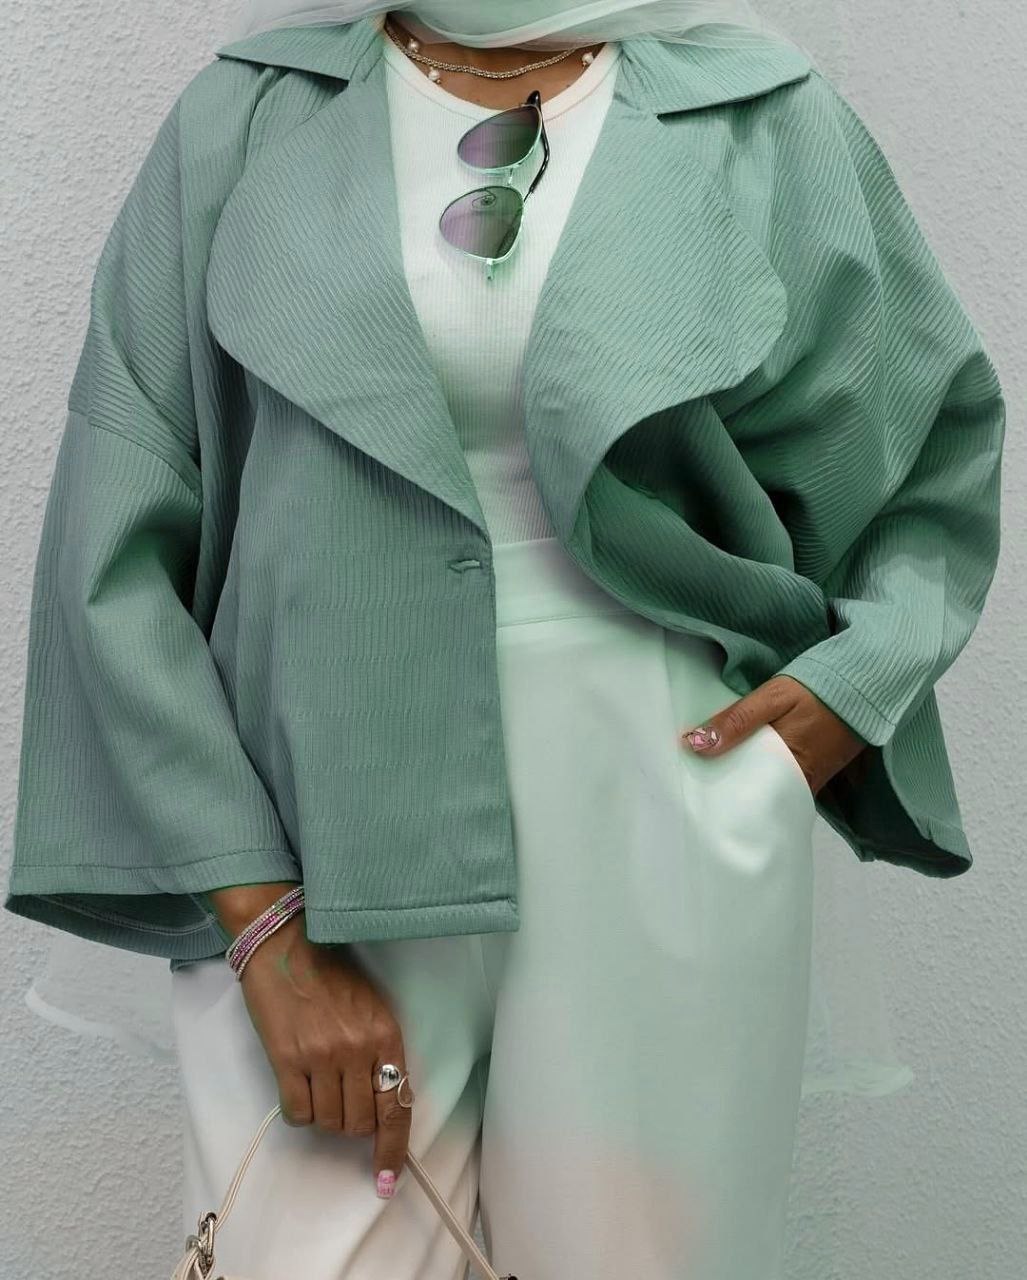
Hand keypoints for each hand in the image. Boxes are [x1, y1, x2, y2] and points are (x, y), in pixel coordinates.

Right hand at [237, 914, 411, 1198]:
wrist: (286, 944)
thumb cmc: (332, 975)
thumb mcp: (371, 1008)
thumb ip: (381, 1053)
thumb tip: (385, 1105)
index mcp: (386, 1034)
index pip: (397, 1106)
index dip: (392, 1149)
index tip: (387, 1180)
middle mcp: (357, 1049)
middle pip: (360, 1123)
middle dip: (352, 1123)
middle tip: (342, 1097)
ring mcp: (321, 1055)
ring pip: (329, 1122)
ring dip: (325, 1115)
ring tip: (318, 1082)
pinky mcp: (286, 1060)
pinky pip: (298, 1113)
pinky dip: (300, 1110)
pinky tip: (298, 1085)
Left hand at [679, 674, 868, 797]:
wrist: (867, 684)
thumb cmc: (818, 689)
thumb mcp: (772, 697)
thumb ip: (736, 720)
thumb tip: (695, 744)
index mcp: (788, 764)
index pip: (745, 790)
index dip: (719, 792)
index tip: (692, 790)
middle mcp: (801, 779)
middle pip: (758, 794)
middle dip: (730, 792)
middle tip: (697, 789)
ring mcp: (813, 778)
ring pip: (772, 790)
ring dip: (747, 785)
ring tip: (713, 781)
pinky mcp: (819, 771)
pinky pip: (787, 783)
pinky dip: (766, 779)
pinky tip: (745, 770)